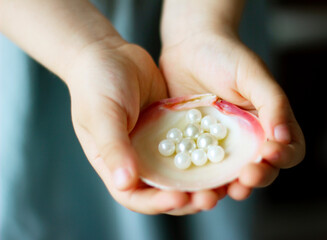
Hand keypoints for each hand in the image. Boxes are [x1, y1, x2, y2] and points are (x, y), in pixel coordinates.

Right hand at [65, 38, 226, 214]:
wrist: (110, 54)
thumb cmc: (96, 84)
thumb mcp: (103, 115)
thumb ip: (113, 148)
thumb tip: (125, 184)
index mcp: (116, 164)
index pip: (136, 196)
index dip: (157, 203)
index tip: (180, 198)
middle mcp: (138, 159)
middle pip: (164, 190)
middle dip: (187, 198)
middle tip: (210, 196)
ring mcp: (156, 145)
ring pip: (182, 172)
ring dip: (202, 181)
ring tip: (223, 183)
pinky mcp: (172, 129)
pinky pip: (191, 146)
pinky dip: (205, 153)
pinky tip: (224, 154)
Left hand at [160, 29, 304, 200]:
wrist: (188, 47)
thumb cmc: (224, 55)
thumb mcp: (253, 74)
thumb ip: (273, 103)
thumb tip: (284, 137)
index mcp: (267, 122)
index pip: (287, 149)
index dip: (283, 157)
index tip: (270, 152)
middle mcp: (246, 138)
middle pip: (260, 168)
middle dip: (256, 178)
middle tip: (246, 178)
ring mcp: (220, 144)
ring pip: (229, 174)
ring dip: (227, 187)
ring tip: (221, 191)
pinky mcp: (195, 144)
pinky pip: (200, 166)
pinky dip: (199, 178)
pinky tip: (193, 183)